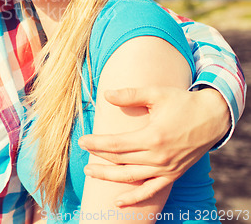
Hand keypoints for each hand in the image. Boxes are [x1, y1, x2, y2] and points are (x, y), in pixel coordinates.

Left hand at [78, 86, 229, 206]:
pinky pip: (151, 191)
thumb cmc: (182, 102)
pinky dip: (134, 198)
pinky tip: (119, 202)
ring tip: (90, 172)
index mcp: (152, 137)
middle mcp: (158, 157)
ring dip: (108, 176)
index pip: (116, 144)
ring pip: (130, 177)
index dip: (96, 144)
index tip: (82, 141)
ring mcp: (166, 169)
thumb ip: (130, 94)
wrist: (212, 117)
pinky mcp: (173, 175)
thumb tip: (106, 94)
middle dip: (98, 156)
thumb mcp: (156, 94)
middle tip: (83, 151)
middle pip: (120, 160)